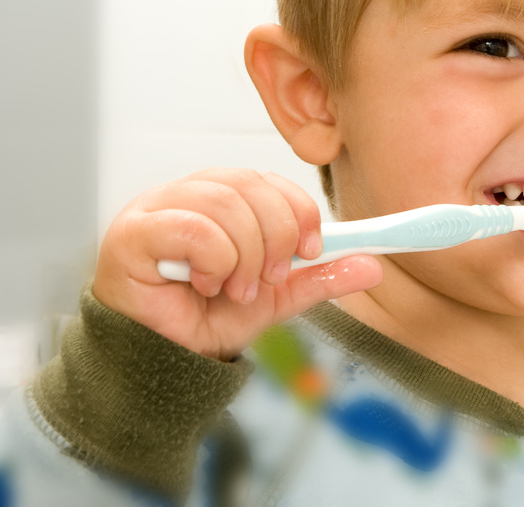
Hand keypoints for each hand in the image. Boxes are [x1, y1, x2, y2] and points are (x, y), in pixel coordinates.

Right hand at [93, 168, 381, 360]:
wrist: (162, 361)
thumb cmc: (206, 318)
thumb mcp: (275, 297)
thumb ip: (319, 276)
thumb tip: (373, 266)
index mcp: (221, 197)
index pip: (269, 181)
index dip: (299, 210)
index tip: (312, 250)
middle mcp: (188, 193)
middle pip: (251, 186)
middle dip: (277, 237)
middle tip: (270, 278)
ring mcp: (156, 207)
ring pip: (226, 204)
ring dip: (246, 255)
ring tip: (235, 289)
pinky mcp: (132, 232)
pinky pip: (194, 228)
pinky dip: (215, 261)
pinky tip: (203, 284)